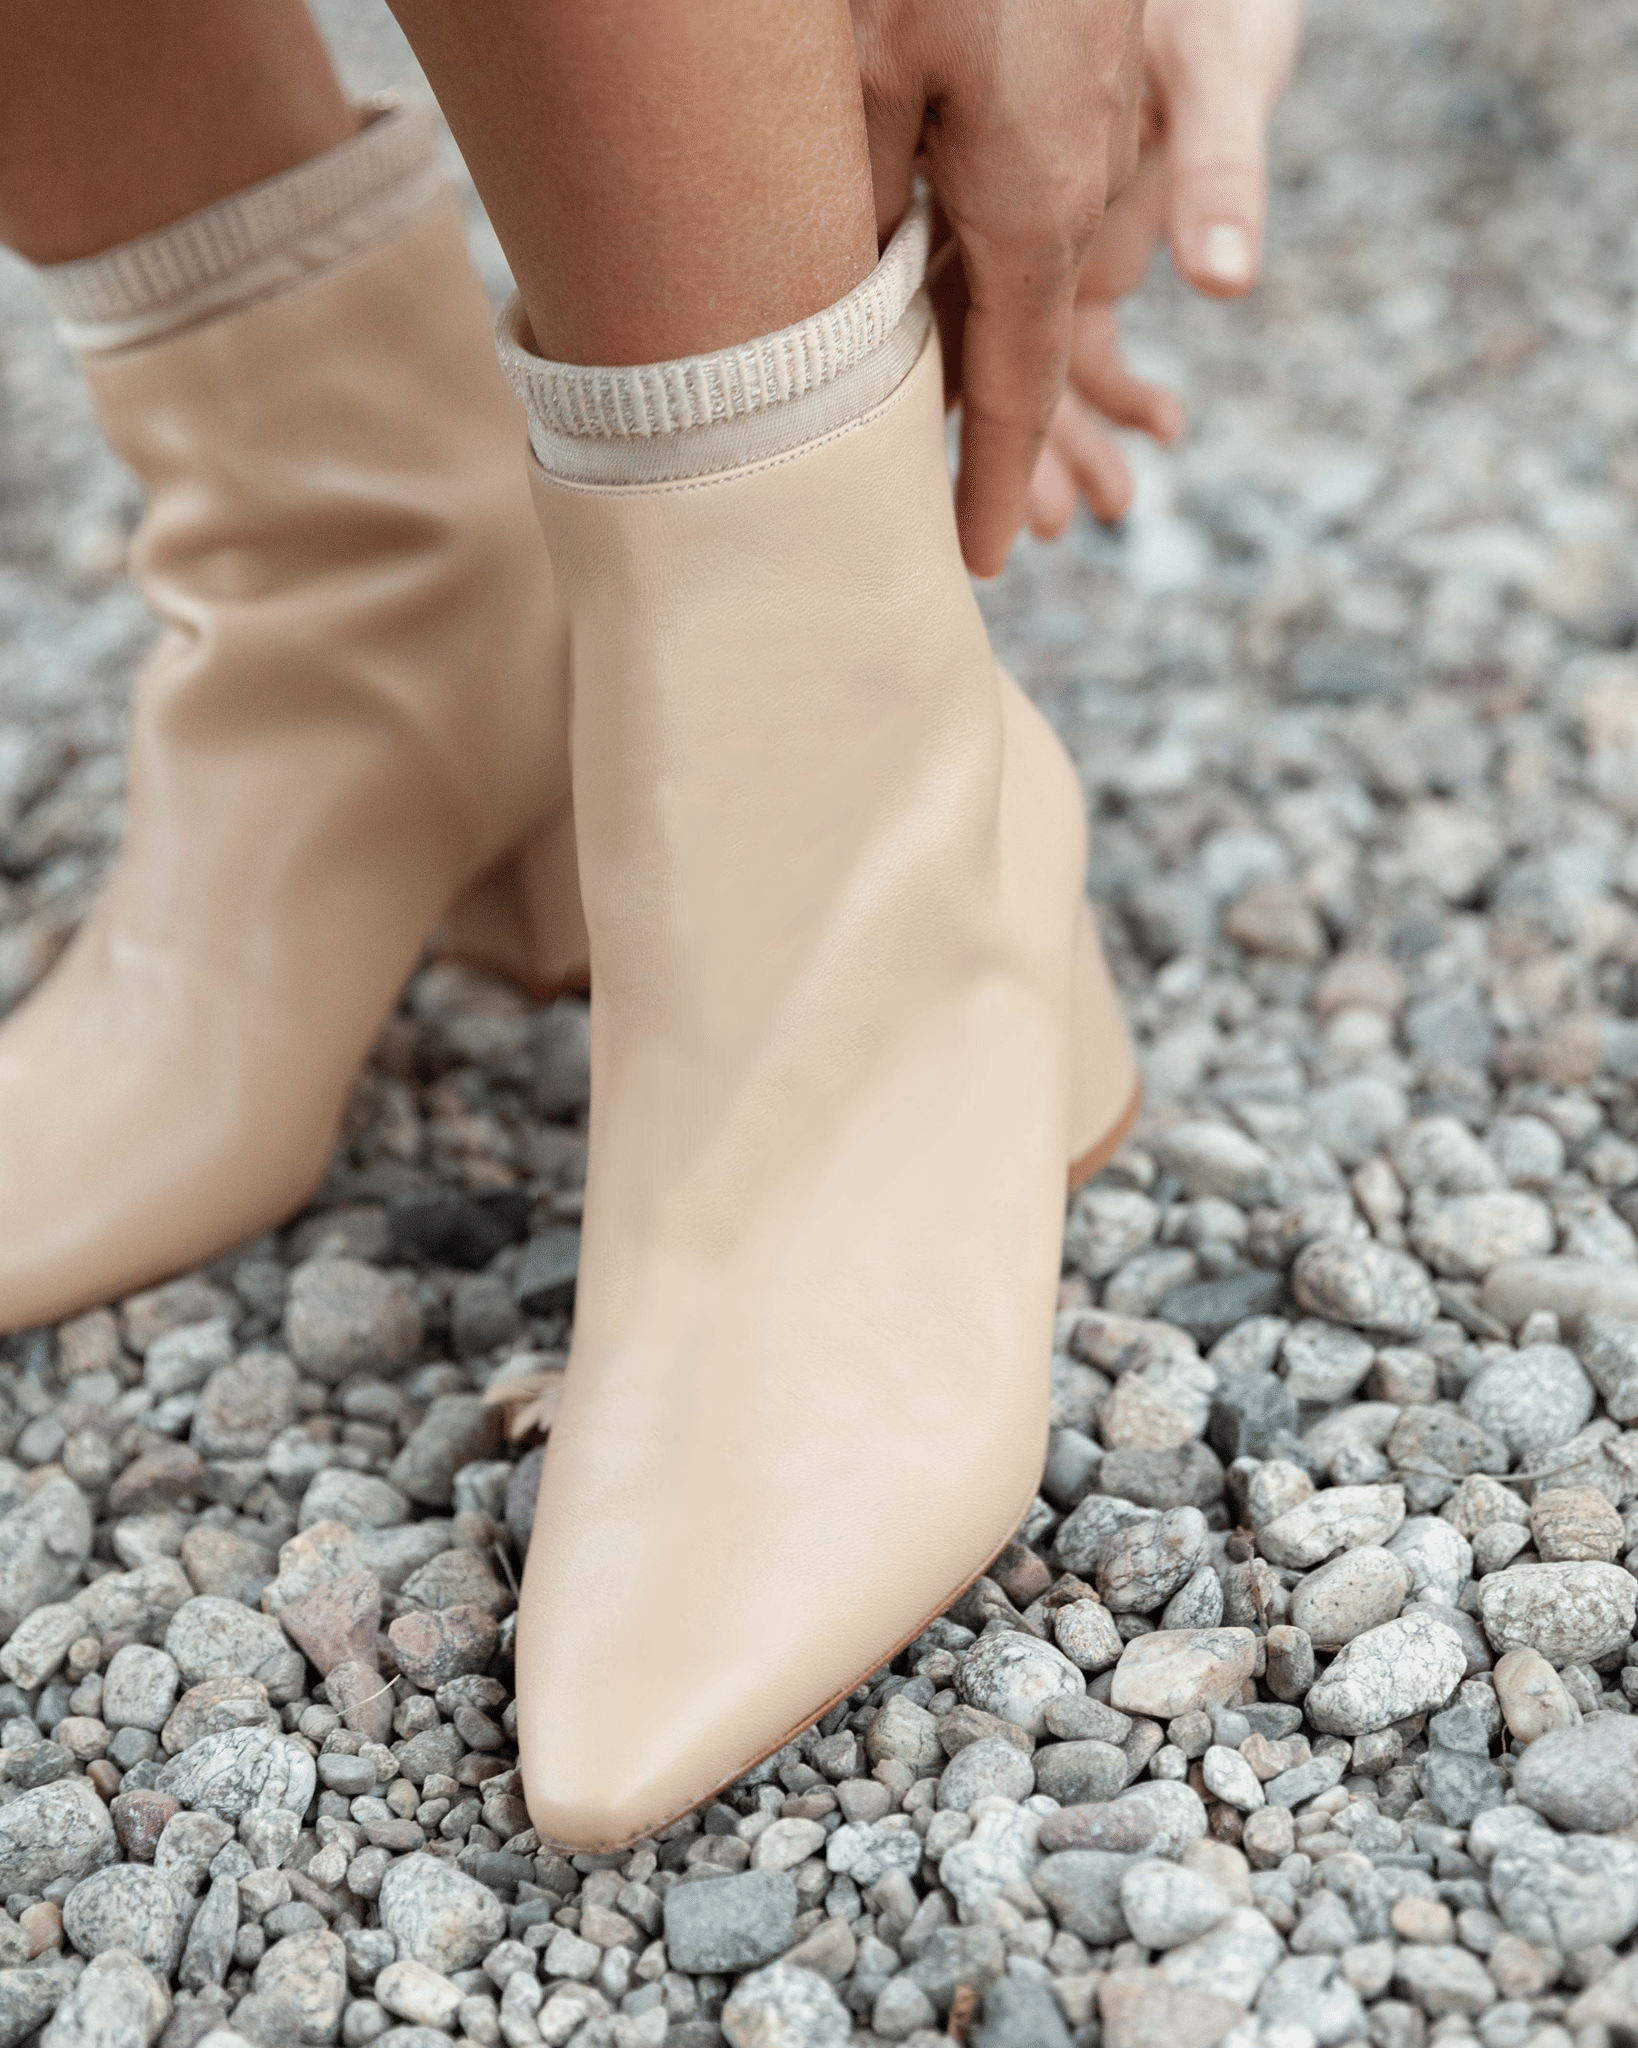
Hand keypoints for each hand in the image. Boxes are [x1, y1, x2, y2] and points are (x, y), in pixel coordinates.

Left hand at [853, 0, 1147, 577]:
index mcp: (1037, 207)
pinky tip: (934, 293)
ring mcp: (1081, 134)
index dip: (991, 483)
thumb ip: (862, 215)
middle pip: (1021, 349)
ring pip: (1015, 279)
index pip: (1015, 389)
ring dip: (982, 363)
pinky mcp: (1066, 86)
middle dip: (996, 447)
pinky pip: (1018, 209)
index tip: (981, 562)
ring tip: (947, 444)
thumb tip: (848, 312)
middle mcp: (1074, 187)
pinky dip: (982, 271)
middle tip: (969, 531)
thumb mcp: (862, 81)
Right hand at [1023, 0, 1302, 537]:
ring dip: (1077, 437)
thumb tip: (1226, 278)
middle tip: (1054, 532)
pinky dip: (1115, 385)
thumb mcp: (1216, 72)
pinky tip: (1165, 428)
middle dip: (1032, 464)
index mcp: (1032, 209)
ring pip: (1034, 360)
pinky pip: (1072, 326)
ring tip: (1118, 504)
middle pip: (1001, 374)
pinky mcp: (1076, 220)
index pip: (1005, 368)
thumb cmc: (1201, 12)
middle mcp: (1023, 225)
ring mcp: (1043, 225)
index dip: (996, 465)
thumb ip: (1219, 170)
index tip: (987, 548)